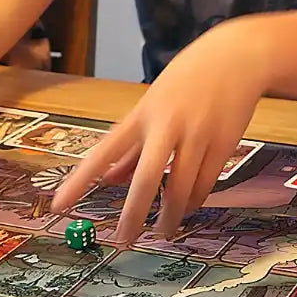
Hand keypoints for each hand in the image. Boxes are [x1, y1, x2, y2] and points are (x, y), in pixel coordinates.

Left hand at [50, 23, 266, 240]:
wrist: (238, 57)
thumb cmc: (189, 79)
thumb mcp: (153, 103)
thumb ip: (133, 144)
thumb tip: (110, 179)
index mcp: (143, 114)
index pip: (103, 152)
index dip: (79, 181)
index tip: (58, 205)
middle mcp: (167, 125)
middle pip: (146, 178)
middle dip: (133, 213)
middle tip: (124, 239)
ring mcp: (198, 135)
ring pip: (181, 188)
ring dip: (171, 215)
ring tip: (163, 230)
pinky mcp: (224, 144)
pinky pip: (205, 184)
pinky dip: (194, 200)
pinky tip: (188, 205)